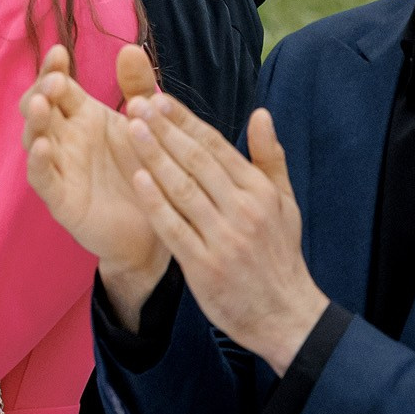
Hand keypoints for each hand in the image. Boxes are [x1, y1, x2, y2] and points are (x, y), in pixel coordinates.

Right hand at [22, 44, 168, 312]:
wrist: (159, 225)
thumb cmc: (146, 170)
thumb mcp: (148, 123)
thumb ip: (140, 87)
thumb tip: (131, 48)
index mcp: (82, 116)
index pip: (57, 85)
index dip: (52, 68)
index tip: (59, 52)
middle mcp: (66, 139)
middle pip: (38, 108)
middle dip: (40, 90)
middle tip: (54, 80)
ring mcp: (60, 168)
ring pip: (35, 140)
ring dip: (35, 122)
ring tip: (42, 105)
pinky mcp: (62, 200)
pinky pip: (44, 179)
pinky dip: (40, 163)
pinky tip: (44, 147)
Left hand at [123, 97, 329, 374]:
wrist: (284, 315)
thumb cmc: (280, 255)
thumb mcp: (285, 203)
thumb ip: (270, 157)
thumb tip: (260, 113)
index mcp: (258, 191)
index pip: (216, 146)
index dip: (185, 121)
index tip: (159, 98)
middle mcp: (242, 209)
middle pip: (196, 161)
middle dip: (163, 129)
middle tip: (135, 103)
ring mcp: (223, 238)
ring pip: (182, 189)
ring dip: (154, 156)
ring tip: (130, 129)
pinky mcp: (204, 265)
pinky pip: (174, 227)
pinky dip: (155, 202)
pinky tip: (137, 178)